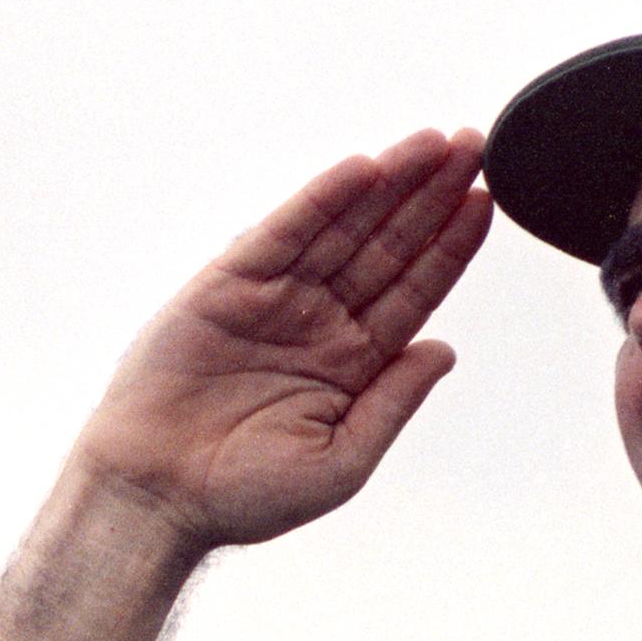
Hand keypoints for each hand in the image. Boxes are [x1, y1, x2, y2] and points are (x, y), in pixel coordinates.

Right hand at [75, 128, 493, 552]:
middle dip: (430, 196)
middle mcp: (318, 322)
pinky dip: (322, 199)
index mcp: (351, 364)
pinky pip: (284, 232)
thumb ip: (394, 402)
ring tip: (433, 143)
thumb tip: (444, 350)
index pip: (414, 291)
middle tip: (474, 147)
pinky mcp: (228, 285)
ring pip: (343, 228)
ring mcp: (275, 299)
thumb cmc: (242, 494)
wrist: (156, 497)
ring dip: (387, 184)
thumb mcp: (342, 460)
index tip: (485, 202)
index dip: (450, 246)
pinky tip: (362, 170)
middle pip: (387, 246)